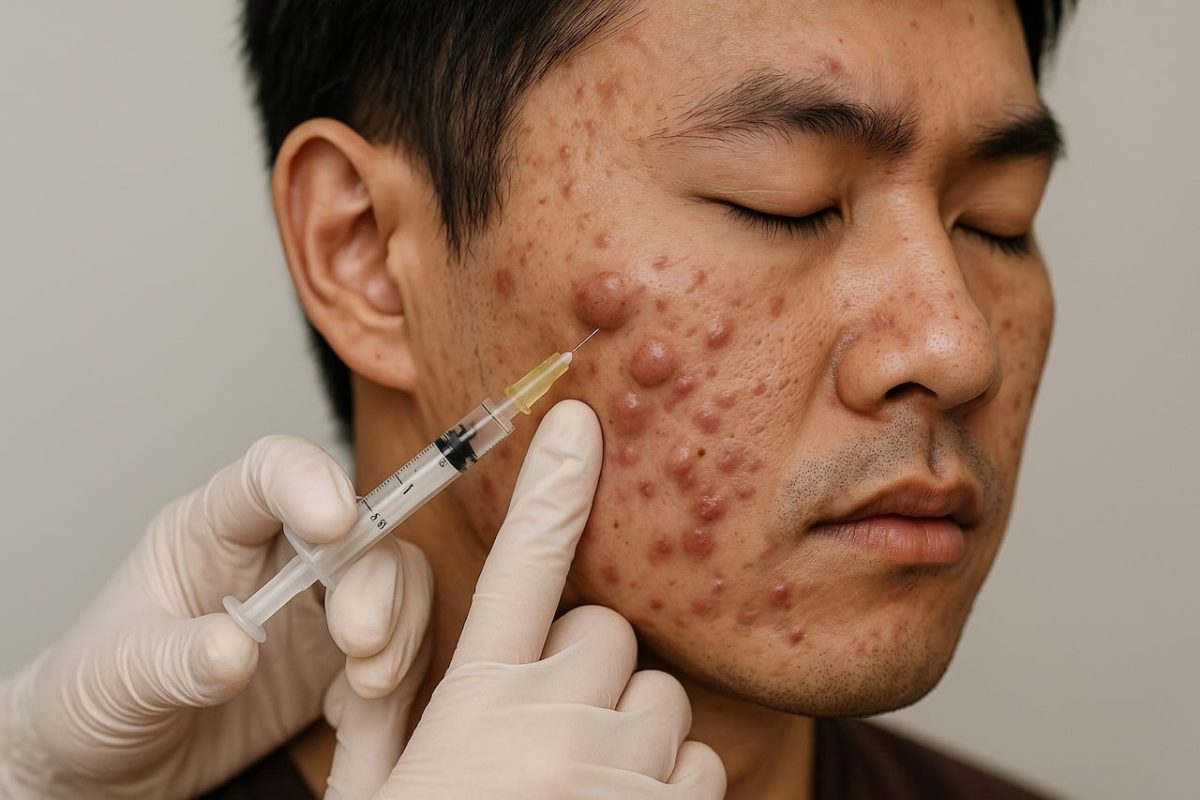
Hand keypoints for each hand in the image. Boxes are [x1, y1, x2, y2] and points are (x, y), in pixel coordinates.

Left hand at [0, 435, 432, 798]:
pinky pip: (401, 644)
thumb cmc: (95, 698)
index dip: (310, 480)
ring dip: (401, 625)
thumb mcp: (114, 679)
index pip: (271, 472)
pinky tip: (356, 712)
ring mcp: (315, 605)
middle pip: (357, 528)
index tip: (334, 523)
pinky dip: (398, 674)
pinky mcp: (341, 658)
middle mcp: (276, 554)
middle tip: (360, 640)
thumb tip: (236, 648)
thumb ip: (174, 660)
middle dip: (374, 579)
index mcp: (213, 529)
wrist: (111, 768)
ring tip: (368, 686)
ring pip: (395, 578)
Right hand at [324, 400, 725, 799]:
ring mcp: (620, 778)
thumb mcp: (378, 794)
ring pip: (666, 702)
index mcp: (470, 708)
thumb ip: (382, 712)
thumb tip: (388, 643)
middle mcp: (549, 728)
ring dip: (634, 737)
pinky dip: (671, 791)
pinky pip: (702, 767)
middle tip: (550, 741)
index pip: (518, 566)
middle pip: (610, 635)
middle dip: (588, 673)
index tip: (580, 420)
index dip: (551, 487)